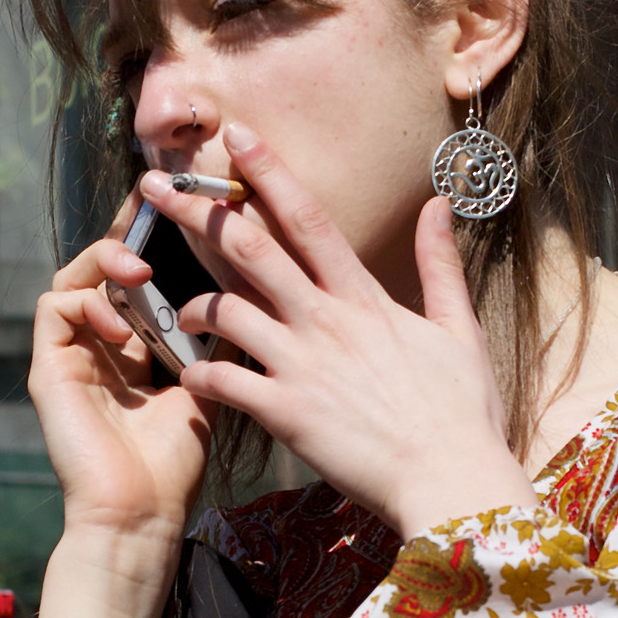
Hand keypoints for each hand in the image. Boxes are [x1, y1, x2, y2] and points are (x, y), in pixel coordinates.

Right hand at [27, 223, 215, 617]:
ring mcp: (71, 357)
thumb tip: (245, 294)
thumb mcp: (205, 390)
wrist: (139, 516)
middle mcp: (98, 349)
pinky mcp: (48, 369)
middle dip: (126, 237)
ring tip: (141, 273)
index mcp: (133, 354)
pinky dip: (89, 300)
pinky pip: (55, 307)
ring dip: (106, 263)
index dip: (153, 247)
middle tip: (153, 216)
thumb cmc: (174, 466)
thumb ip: (213, 343)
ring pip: (73, 278)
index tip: (181, 216)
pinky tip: (122, 324)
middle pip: (100, 270)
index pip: (137, 284)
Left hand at [159, 129, 536, 538]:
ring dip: (192, 304)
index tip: (236, 137)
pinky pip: (223, 383)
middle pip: (251, 248)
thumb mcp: (460, 329)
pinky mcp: (286, 413)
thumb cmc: (462, 412)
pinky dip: (199, 375)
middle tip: (155, 189)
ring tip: (180, 309)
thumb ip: (440, 265)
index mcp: (364, 298)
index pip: (309, 218)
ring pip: (225, 311)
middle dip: (199, 213)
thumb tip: (440, 206)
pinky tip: (192, 377)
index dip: (270, 172)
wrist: (452, 480)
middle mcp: (326, 321)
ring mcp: (302, 365)